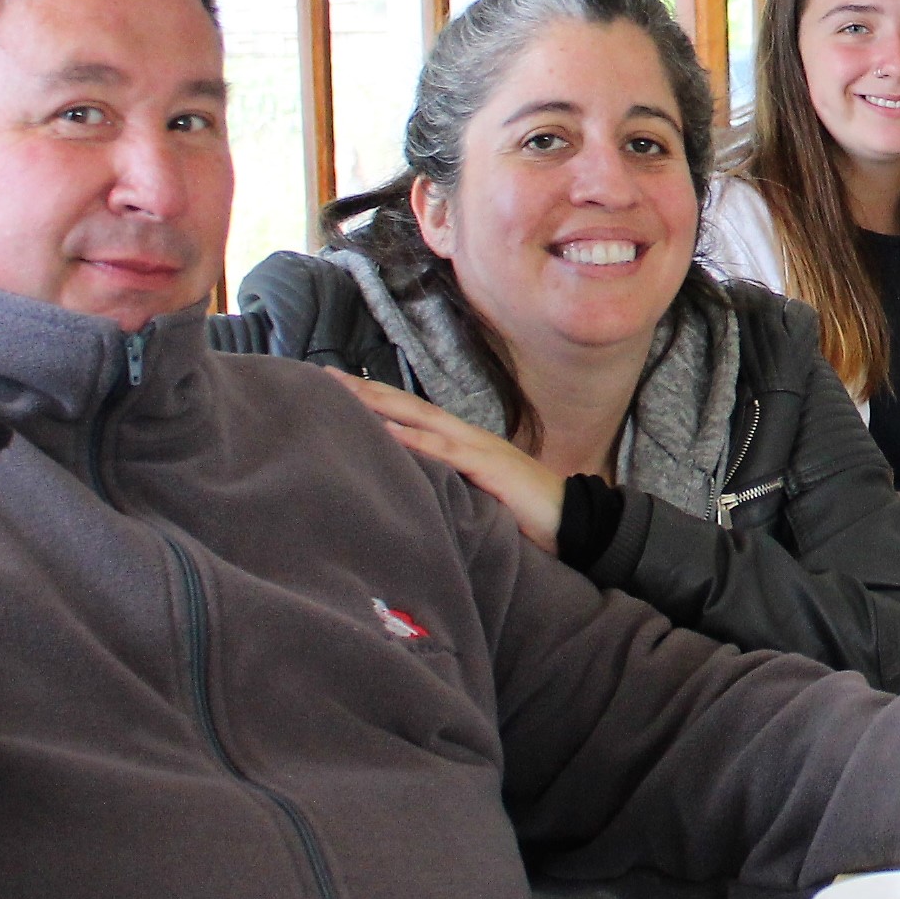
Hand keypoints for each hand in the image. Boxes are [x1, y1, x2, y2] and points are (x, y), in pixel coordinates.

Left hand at [330, 370, 563, 551]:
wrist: (575, 521)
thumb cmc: (527, 512)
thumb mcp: (479, 494)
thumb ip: (450, 484)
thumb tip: (413, 487)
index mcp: (464, 442)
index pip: (412, 413)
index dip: (376, 398)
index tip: (337, 387)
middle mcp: (468, 437)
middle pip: (409, 406)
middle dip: (366, 391)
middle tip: (323, 377)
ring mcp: (479, 449)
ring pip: (422, 420)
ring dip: (381, 406)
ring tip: (344, 395)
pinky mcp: (490, 468)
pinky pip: (447, 452)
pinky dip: (415, 440)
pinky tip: (387, 431)